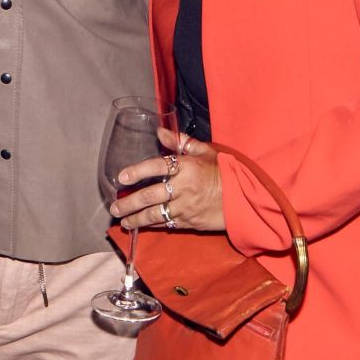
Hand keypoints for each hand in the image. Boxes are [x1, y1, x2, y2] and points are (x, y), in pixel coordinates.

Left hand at [108, 129, 225, 232]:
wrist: (244, 198)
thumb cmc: (224, 172)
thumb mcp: (206, 152)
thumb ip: (181, 142)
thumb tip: (160, 132)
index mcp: (187, 167)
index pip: (157, 167)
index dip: (137, 171)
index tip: (121, 178)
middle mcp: (184, 188)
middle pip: (150, 196)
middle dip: (129, 203)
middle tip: (115, 207)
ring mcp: (186, 208)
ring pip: (156, 215)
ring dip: (136, 219)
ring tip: (124, 221)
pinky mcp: (190, 223)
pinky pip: (167, 224)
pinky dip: (153, 225)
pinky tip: (143, 226)